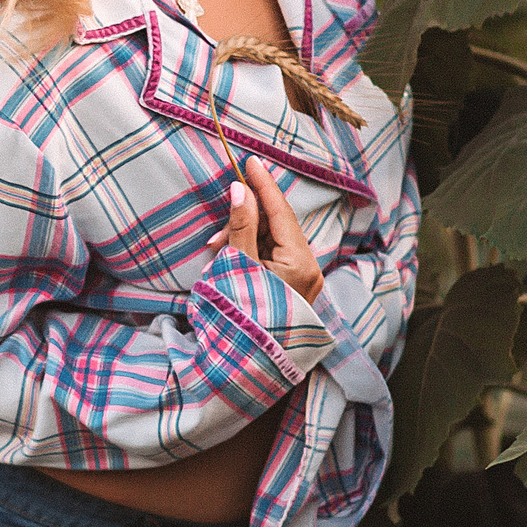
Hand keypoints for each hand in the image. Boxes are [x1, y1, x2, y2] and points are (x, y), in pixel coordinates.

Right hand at [206, 160, 324, 304]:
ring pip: (273, 242)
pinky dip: (250, 252)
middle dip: (246, 218)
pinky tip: (228, 255)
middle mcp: (309, 271)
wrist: (245, 365)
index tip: (250, 161)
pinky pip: (273, 259)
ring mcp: (303, 282)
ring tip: (216, 246)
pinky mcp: (293, 290)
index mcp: (300, 263)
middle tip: (219, 223)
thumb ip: (240, 227)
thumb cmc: (240, 316)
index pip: (281, 212)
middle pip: (278, 227)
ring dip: (244, 237)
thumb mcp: (237, 266)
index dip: (263, 185)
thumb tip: (240, 190)